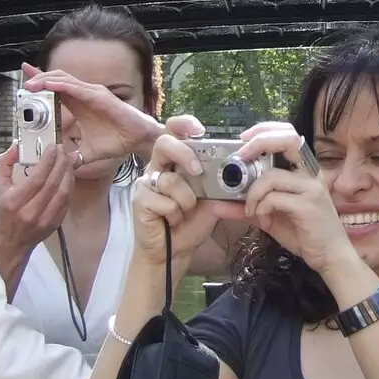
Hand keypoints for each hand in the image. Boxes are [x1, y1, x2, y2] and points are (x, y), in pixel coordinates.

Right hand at [0, 142, 72, 257]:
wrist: (10, 243)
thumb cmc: (3, 213)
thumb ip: (5, 164)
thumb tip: (17, 145)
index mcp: (14, 202)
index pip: (36, 179)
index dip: (48, 161)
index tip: (53, 147)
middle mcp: (30, 212)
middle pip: (52, 184)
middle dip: (60, 163)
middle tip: (62, 150)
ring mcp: (44, 220)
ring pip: (63, 193)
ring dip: (68, 174)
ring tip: (67, 160)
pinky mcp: (55, 224)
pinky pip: (67, 202)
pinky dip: (70, 186)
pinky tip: (68, 175)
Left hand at [18, 64, 168, 162]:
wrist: (137, 140)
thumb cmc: (117, 141)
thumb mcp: (88, 151)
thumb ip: (74, 156)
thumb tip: (63, 167)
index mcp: (78, 104)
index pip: (55, 88)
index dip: (40, 83)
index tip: (24, 83)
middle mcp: (83, 94)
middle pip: (56, 79)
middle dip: (38, 78)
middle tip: (24, 83)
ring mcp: (91, 93)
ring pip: (63, 79)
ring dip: (45, 80)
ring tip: (30, 85)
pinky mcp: (98, 96)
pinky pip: (75, 88)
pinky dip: (60, 85)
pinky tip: (49, 86)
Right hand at [132, 131, 219, 274]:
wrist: (175, 253)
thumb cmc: (191, 224)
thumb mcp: (212, 201)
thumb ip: (220, 184)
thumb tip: (238, 172)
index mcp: (176, 163)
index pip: (174, 133)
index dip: (183, 125)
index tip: (198, 129)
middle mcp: (158, 168)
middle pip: (164, 144)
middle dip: (184, 154)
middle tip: (197, 171)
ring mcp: (146, 184)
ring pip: (170, 180)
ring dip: (186, 201)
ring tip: (185, 213)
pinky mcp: (140, 200)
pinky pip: (163, 200)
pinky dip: (175, 213)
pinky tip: (172, 221)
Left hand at [227, 122, 351, 278]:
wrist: (330, 256)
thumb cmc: (304, 233)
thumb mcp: (270, 217)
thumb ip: (246, 207)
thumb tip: (218, 204)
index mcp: (304, 170)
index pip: (288, 134)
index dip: (265, 130)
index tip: (244, 139)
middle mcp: (310, 173)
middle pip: (288, 140)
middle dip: (260, 142)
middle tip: (241, 156)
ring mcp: (311, 188)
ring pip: (272, 176)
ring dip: (253, 192)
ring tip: (251, 209)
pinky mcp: (308, 205)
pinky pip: (274, 198)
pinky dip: (261, 208)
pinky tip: (264, 220)